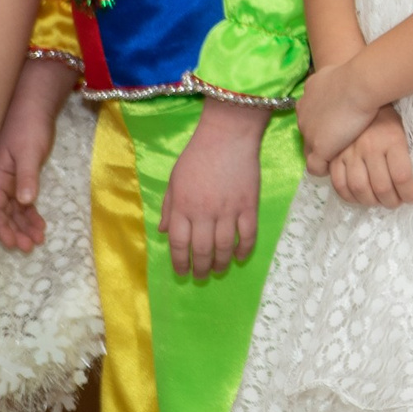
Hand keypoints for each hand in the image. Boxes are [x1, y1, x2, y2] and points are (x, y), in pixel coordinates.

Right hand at [0, 59, 75, 253]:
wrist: (33, 107)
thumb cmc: (27, 128)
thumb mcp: (28, 153)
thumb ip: (27, 177)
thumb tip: (26, 202)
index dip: (4, 229)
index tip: (13, 244)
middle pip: (4, 214)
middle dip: (15, 232)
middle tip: (28, 247)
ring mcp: (7, 181)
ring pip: (14, 210)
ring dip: (24, 225)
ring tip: (36, 241)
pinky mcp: (18, 177)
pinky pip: (22, 201)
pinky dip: (30, 214)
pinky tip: (39, 226)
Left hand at [159, 99, 267, 278]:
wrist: (228, 136)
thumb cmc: (197, 155)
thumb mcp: (174, 180)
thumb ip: (169, 207)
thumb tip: (164, 233)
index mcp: (183, 207)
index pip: (179, 244)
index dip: (180, 262)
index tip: (182, 272)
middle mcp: (203, 213)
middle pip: (201, 250)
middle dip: (201, 267)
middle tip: (202, 275)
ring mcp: (228, 210)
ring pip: (224, 246)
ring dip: (221, 262)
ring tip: (220, 269)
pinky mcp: (248, 205)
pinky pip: (248, 233)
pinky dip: (245, 248)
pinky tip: (241, 256)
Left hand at [295, 61, 380, 172]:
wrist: (359, 84)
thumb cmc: (356, 74)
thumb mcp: (337, 72)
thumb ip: (334, 82)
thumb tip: (344, 82)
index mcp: (308, 96)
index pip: (309, 115)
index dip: (322, 121)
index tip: (336, 123)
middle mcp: (303, 114)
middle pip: (308, 131)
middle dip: (320, 136)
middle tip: (339, 139)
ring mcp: (309, 132)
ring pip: (309, 149)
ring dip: (322, 151)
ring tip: (337, 155)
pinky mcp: (319, 148)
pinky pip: (315, 166)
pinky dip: (323, 168)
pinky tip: (335, 167)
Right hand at [328, 106, 412, 207]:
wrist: (355, 90)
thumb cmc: (383, 113)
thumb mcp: (400, 127)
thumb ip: (401, 151)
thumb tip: (407, 179)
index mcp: (392, 140)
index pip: (402, 176)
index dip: (408, 193)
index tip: (411, 198)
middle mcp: (371, 147)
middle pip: (382, 186)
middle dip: (390, 201)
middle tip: (395, 203)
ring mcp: (350, 151)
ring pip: (359, 188)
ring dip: (371, 202)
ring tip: (378, 202)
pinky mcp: (335, 155)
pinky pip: (339, 182)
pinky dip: (349, 196)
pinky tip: (358, 197)